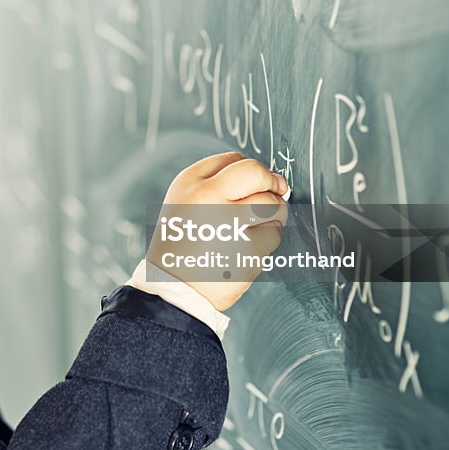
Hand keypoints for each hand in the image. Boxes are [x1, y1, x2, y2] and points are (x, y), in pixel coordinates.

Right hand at [146, 152, 288, 311]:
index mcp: (189, 183)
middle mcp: (207, 196)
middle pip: (256, 172)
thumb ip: (218, 185)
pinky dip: (268, 241)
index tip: (250, 187)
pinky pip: (275, 233)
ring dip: (274, 213)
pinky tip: (248, 250)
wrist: (173, 290)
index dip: (249, 173)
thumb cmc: (183, 246)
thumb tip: (271, 178)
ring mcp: (228, 222)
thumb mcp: (185, 203)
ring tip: (255, 227)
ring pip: (273, 202)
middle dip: (271, 183)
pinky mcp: (247, 248)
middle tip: (273, 195)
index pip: (234, 159)